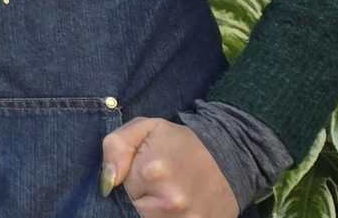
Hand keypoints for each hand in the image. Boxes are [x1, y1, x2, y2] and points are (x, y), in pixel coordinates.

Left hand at [103, 117, 238, 217]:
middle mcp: (169, 201)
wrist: (231, 156)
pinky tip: (178, 205)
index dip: (125, 183)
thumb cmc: (181, 142)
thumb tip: (106, 181)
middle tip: (155, 184)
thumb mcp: (145, 129)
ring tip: (167, 193)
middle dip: (138, 198)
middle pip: (132, 209)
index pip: (116, 190)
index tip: (139, 175)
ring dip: (153, 209)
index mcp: (151, 171)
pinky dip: (168, 217)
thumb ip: (116, 147)